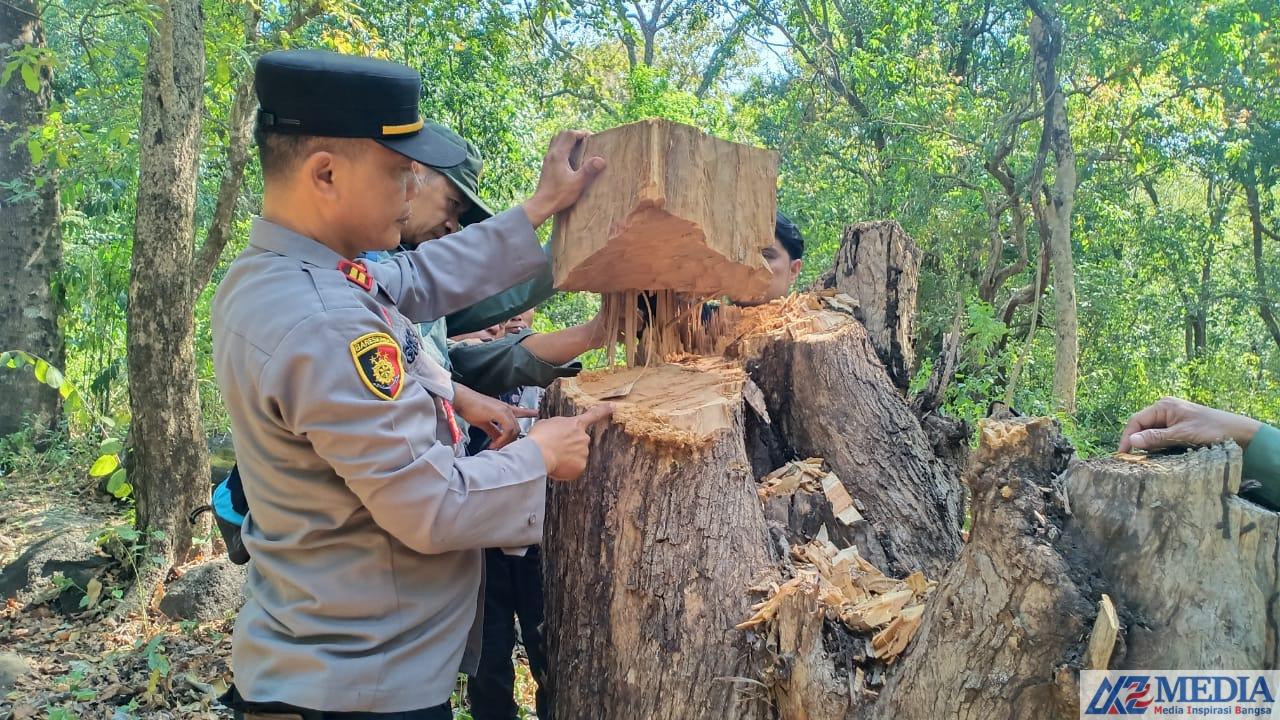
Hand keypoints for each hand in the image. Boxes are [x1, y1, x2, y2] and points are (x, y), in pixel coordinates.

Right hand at [451, 384, 537, 449]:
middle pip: (517, 428)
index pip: (520, 411)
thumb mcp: (484, 422)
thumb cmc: (470, 408)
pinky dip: (502, 439)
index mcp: (503, 409)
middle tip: (501, 448)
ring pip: (514, 430)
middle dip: (511, 440)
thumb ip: (493, 431)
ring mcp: (504, 410)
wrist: (462, 399)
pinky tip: (494, 445)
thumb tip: (497, 440)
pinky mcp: (500, 412)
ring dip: (506, 441)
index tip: (536, 413)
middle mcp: (507, 409)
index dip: (528, 413)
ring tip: (495, 448)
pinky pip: (508, 429)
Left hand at [521, 130, 605, 226]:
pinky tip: (570, 158)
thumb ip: (589, 170)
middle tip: (586, 141)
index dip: (582, 133)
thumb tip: (601, 160)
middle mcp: (551, 154)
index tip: (592, 138)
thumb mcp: (577, 183)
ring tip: (578, 147)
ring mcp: (547, 159)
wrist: (542, 204)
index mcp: (559, 155)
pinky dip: (563, 147)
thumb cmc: (559, 195)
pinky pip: (554, 149)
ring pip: (556, 140)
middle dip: (575, 134)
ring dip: (567, 140)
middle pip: (562, 134)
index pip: (570, 134)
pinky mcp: (546, 165)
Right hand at [526, 403, 613, 480]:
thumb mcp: (548, 423)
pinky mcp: (581, 466)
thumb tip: (560, 433)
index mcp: (576, 424)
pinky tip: (556, 465)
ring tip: (553, 457)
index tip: (613, 406)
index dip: (604, 410)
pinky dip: (566, 469)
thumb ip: (560, 427)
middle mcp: (583, 437)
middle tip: (556, 449)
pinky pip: (574, 468)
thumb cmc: (540, 437)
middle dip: (570, 446)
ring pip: (576, 456)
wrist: (538, 454)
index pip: (593, 415)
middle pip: (580, 442)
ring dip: (567, 458)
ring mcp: (584, 452)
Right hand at [1118, 396, 1262, 452]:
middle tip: (1134, 461)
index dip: (1127, 437)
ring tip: (1147, 461)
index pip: (1136, 421)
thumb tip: (1131, 441)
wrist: (1240, 433)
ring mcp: (1172, 418)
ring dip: (1149, 446)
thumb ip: (1156, 438)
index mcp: (1163, 406)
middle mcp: (1165, 410)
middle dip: (1138, 442)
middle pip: (1142, 427)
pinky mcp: (1179, 428)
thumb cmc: (1212, 430)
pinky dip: (1159, 447)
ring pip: (1151, 434)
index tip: (1122, 455)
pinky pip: (1161, 437)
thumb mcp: (1182, 434)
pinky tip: (1160, 456)